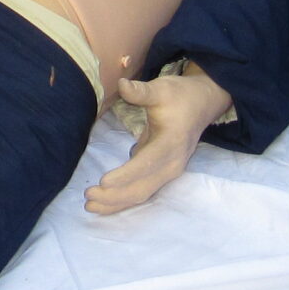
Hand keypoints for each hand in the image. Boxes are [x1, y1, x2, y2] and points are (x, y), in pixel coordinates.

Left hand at [84, 66, 232, 215]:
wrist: (201, 105)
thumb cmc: (179, 96)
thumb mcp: (161, 89)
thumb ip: (141, 91)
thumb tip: (122, 84)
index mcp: (171, 143)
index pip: (146, 164)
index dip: (125, 175)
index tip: (103, 181)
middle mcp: (172, 163)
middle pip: (142, 187)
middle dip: (115, 195)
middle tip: (88, 195)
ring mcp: (168, 172)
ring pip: (141, 194)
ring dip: (116, 202)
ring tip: (90, 205)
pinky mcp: (161, 174)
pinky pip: (141, 191)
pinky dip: (122, 199)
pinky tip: (104, 203)